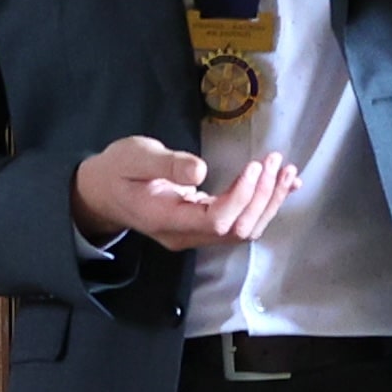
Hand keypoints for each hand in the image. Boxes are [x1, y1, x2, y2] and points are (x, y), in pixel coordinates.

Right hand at [73, 138, 299, 252]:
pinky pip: (239, 223)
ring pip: (243, 230)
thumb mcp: (134, 157)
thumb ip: (167, 165)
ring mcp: (195, 234)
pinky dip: (264, 205)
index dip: (241, 196)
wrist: (103, 193)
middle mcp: (185, 235)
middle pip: (236, 229)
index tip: (255, 165)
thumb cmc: (117, 170)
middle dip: (262, 197)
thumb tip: (200, 171)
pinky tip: (284, 187)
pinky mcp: (203, 226)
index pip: (216, 219)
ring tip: (287, 172)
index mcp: (166, 219)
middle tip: (275, 162)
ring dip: (268, 202)